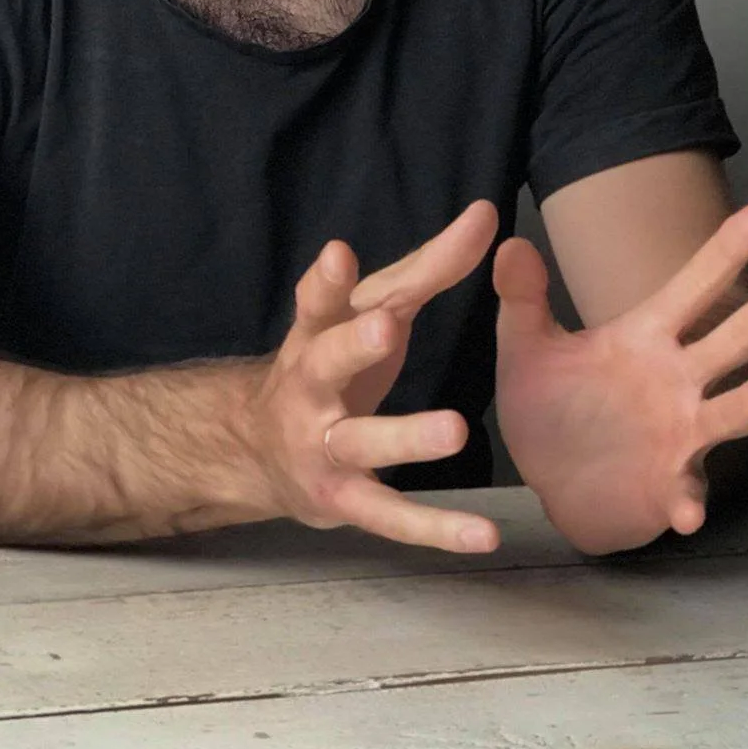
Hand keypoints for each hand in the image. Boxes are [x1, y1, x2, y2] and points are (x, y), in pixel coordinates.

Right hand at [240, 200, 502, 553]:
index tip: (339, 254)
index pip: (319, 300)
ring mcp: (325, 446)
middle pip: (326, 362)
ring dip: (404, 437)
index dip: (327, 280)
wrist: (259, 448)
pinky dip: (436, 528)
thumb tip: (488, 214)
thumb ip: (430, 266)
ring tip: (452, 430)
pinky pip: (392, 517)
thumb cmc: (332, 362)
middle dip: (353, 345)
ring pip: (363, 442)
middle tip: (385, 327)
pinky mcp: (345, 500)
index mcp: (317, 333)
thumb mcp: (371, 309)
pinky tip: (483, 535)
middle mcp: (311, 386)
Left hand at [493, 202, 747, 555]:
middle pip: (731, 341)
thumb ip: (523, 298)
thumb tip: (510, 242)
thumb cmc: (552, 402)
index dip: (724, 251)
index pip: (692, 286)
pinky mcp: (667, 485)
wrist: (550, 477)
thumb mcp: (526, 346)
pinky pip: (685, 492)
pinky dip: (689, 500)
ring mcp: (679, 434)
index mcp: (646, 336)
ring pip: (724, 414)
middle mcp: (677, 380)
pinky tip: (688, 510)